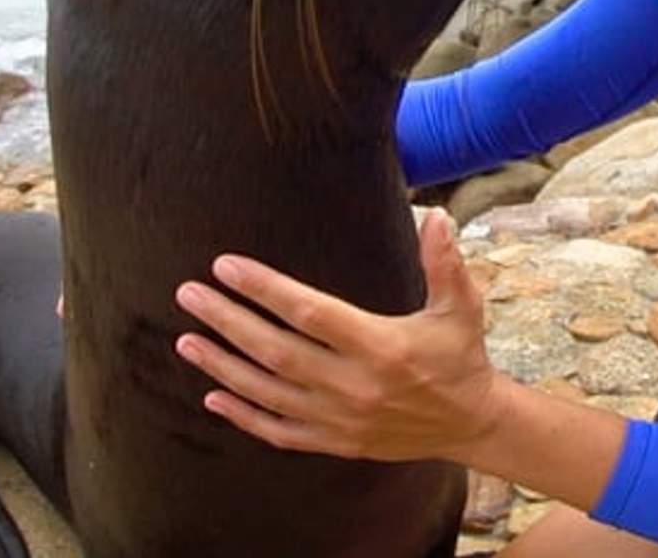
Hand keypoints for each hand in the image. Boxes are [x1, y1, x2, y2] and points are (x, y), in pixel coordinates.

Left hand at [172, 209, 503, 461]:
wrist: (470, 424)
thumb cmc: (461, 355)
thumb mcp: (462, 306)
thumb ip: (445, 262)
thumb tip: (436, 215)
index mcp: (380, 346)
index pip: (309, 313)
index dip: (264, 289)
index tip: (227, 266)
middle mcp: (353, 385)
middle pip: (275, 351)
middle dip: (227, 321)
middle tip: (189, 295)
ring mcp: (339, 419)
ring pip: (267, 391)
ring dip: (222, 366)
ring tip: (186, 339)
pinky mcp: (334, 441)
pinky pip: (278, 431)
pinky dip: (242, 415)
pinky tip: (212, 395)